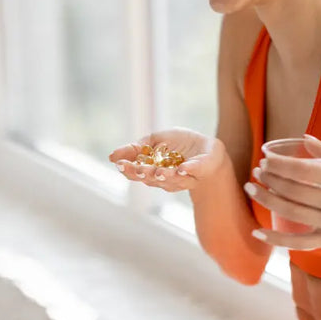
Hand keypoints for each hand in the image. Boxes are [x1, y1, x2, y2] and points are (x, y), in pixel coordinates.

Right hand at [109, 127, 225, 192]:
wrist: (208, 148)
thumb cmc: (179, 144)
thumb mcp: (155, 140)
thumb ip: (135, 148)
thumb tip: (112, 156)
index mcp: (153, 171)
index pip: (137, 173)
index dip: (129, 170)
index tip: (120, 164)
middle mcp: (166, 178)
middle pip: (152, 179)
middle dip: (144, 174)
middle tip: (137, 170)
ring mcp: (183, 177)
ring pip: (171, 179)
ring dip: (164, 175)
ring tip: (158, 171)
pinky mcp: (200, 171)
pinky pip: (194, 172)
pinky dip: (187, 170)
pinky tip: (182, 169)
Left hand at [245, 135, 320, 250]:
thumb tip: (303, 140)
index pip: (303, 170)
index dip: (279, 165)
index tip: (265, 160)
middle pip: (293, 191)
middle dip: (270, 180)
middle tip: (256, 172)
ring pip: (291, 213)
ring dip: (267, 200)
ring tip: (253, 189)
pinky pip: (298, 243)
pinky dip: (276, 240)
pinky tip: (257, 232)